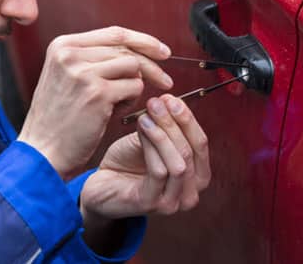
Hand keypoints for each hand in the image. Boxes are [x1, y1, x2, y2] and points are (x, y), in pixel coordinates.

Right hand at [17, 27, 173, 178]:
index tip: (161, 50)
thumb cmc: (59, 118)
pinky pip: (134, 87)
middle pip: (127, 49)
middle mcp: (71, 53)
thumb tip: (137, 50)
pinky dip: (132, 100)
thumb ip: (94, 59)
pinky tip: (117, 111)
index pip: (114, 33)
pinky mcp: (97, 93)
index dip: (143, 40)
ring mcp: (83, 72)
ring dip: (136, 85)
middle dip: (151, 65)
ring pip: (133, 66)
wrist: (42, 151)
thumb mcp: (67, 77)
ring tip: (122, 102)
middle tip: (166, 80)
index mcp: (63, 45)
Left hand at [80, 94, 210, 224]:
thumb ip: (165, 125)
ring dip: (163, 134)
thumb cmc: (127, 162)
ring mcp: (172, 202)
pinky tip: (142, 128)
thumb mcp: (152, 139)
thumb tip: (170, 100)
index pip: (201, 143)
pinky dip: (152, 146)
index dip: (188, 119)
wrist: (101, 183)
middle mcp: (189, 194)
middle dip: (175, 123)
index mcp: (196, 176)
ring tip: (146, 115)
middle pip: (192, 152)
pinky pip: (159, 172)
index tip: (172, 99)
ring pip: (179, 163)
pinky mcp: (151, 204)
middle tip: (157, 102)